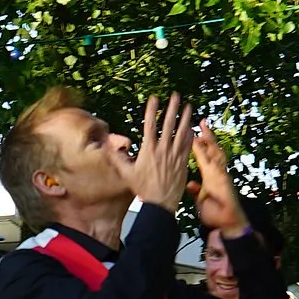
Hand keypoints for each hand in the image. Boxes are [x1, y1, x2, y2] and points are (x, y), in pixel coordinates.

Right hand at [110, 93, 194, 211]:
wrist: (160, 203)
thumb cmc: (142, 189)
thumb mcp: (126, 174)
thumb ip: (117, 159)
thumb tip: (106, 148)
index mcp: (148, 150)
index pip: (150, 125)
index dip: (152, 110)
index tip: (154, 98)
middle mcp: (162, 150)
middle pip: (168, 124)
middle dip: (172, 108)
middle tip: (175, 95)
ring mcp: (174, 155)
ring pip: (181, 132)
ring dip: (185, 117)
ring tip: (188, 105)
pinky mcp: (182, 162)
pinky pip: (187, 144)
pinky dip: (190, 134)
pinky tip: (192, 125)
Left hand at [190, 119, 247, 234]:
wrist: (227, 224)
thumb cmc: (215, 214)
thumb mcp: (201, 200)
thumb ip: (196, 190)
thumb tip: (189, 183)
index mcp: (210, 176)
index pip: (204, 156)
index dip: (199, 144)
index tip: (192, 133)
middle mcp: (217, 172)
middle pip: (212, 149)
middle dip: (207, 135)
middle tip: (200, 121)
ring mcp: (221, 174)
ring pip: (216, 152)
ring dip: (210, 139)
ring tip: (203, 127)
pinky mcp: (223, 179)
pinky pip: (217, 163)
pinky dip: (212, 153)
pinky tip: (207, 144)